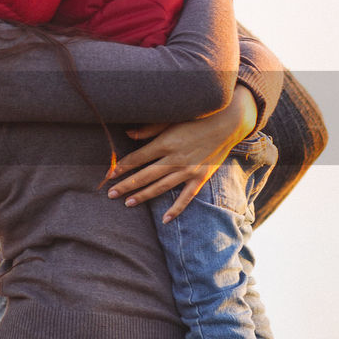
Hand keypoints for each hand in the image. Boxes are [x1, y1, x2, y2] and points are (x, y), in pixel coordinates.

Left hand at [104, 86, 257, 222]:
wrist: (228, 123)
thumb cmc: (197, 118)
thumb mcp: (171, 119)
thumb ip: (149, 129)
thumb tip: (127, 134)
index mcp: (165, 143)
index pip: (137, 158)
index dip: (121, 167)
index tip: (109, 174)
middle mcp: (175, 159)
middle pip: (145, 175)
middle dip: (126, 185)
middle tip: (110, 194)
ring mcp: (188, 170)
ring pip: (161, 187)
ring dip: (143, 196)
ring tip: (127, 204)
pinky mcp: (200, 178)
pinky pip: (186, 197)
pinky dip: (176, 209)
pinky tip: (164, 220)